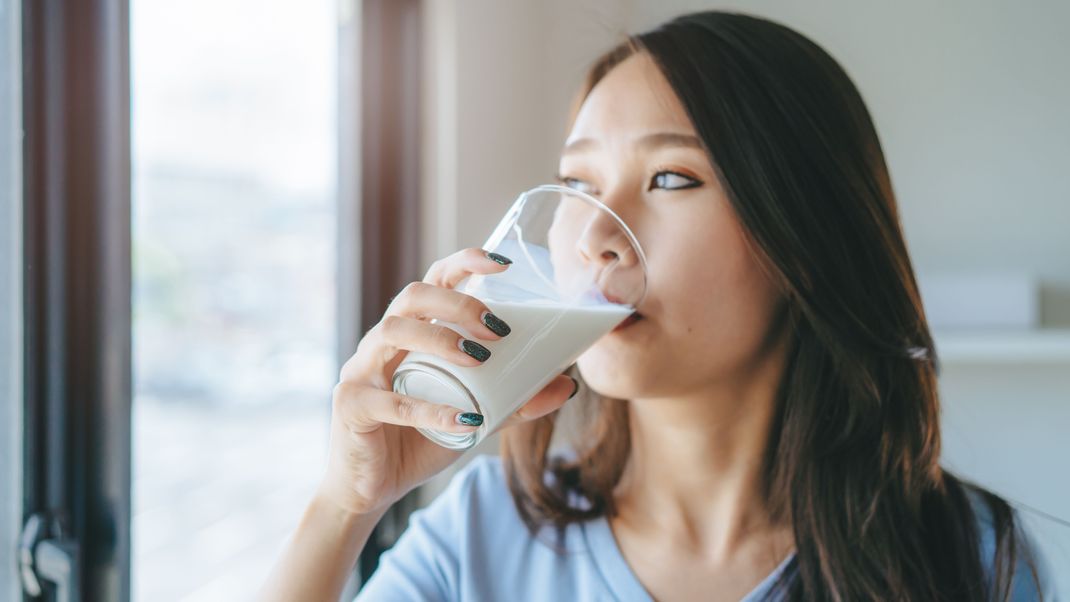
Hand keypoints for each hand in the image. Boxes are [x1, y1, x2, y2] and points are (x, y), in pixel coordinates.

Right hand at [316, 248, 577, 515]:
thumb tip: (567, 384)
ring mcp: (361, 370)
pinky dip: (432, 410)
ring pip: (392, 332)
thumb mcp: (477, 416)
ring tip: (479, 359)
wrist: (374, 488)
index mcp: (412, 333)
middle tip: (498, 329)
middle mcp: (382, 342)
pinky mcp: (351, 406)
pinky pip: (390, 401)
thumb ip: (516, 400)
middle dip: (458, 303)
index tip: (503, 264)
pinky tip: (466, 420)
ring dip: (439, 338)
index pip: (433, 280)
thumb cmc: (421, 440)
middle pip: (412, 296)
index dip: (464, 263)